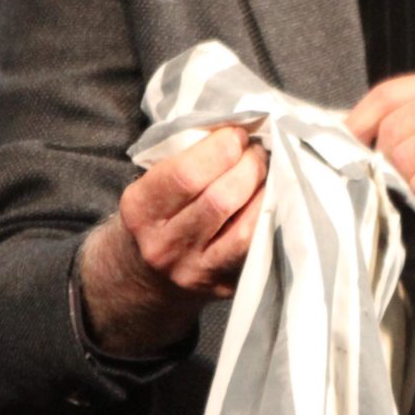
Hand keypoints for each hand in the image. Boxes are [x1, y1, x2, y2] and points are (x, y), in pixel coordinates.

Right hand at [79, 125, 266, 351]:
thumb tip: (237, 127)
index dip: (221, 148)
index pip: (185, 174)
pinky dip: (271, 218)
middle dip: (249, 166)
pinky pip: (257, 249)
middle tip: (258, 150)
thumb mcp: (151, 183)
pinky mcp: (223, 287)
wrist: (143, 274)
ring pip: (245, 229)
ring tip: (269, 171)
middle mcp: (165, 245)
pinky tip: (274, 199)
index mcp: (141, 209)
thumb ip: (186, 157)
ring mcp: (195, 271)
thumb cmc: (157, 213)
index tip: (238, 132)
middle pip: (220, 200)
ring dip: (265, 192)